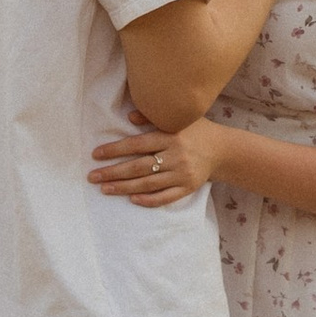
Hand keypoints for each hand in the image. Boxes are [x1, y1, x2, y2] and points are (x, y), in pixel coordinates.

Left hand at [89, 117, 222, 209]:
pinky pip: (166, 197)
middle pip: (139, 167)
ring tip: (104, 189)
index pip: (138, 144)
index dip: (115, 149)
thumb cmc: (196, 130)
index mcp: (171, 136)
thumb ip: (153, 117)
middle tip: (92, 176)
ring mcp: (182, 174)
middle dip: (113, 172)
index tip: (96, 154)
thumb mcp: (179, 118)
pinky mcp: (188, 188)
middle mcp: (176, 156)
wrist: (223, 150)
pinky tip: (132, 199)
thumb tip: (129, 116)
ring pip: (148, 184)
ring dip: (124, 187)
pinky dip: (148, 200)